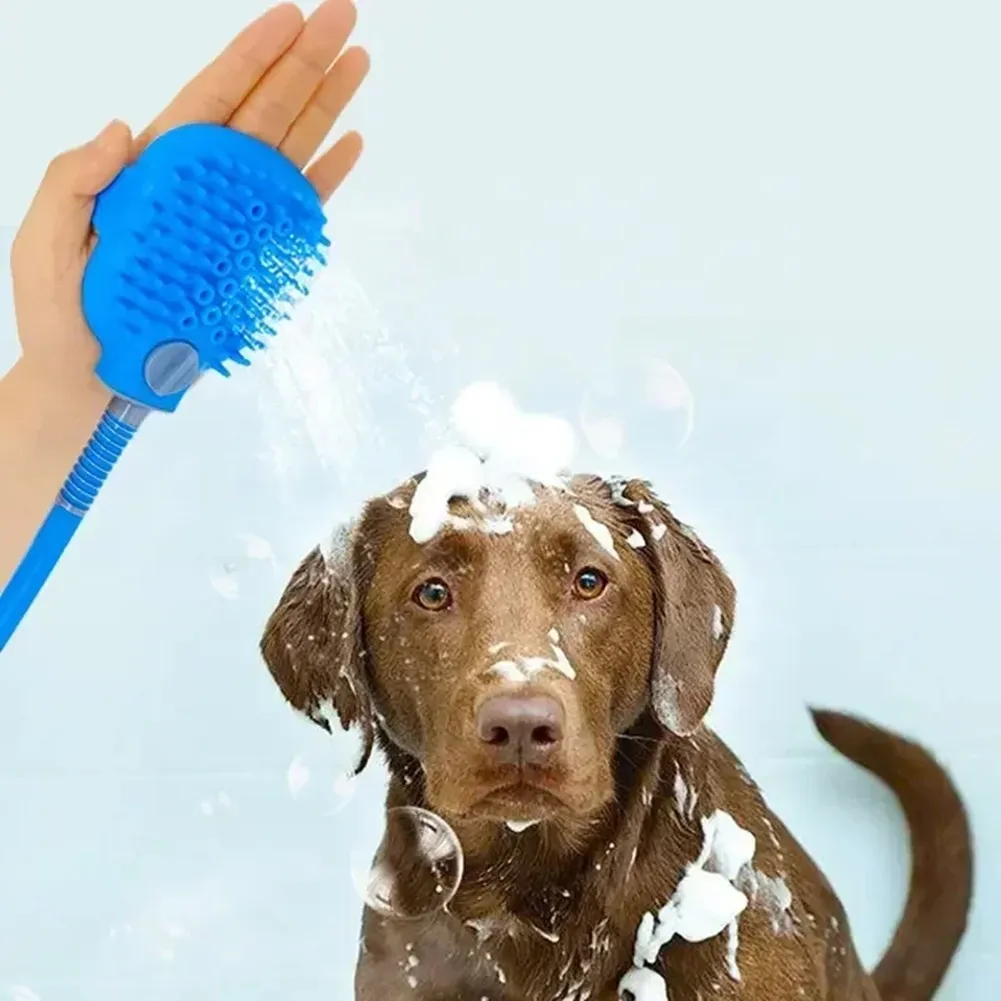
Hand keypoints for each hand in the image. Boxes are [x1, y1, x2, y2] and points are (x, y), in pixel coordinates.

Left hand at [9, 0, 368, 392]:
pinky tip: (349, 145)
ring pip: (287, 151)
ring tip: (358, 64)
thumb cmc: (62, 312)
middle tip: (344, 17)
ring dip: (324, 107)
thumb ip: (76, 179)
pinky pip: (295, 212)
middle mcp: (202, 186)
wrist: (93, 376)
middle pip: (261, 112)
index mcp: (153, 170)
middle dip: (303, 63)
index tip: (288, 17)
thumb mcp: (45, 238)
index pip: (209, 99)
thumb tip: (123, 129)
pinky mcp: (253, 259)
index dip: (249, 56)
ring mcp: (232, 221)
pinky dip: (323, 179)